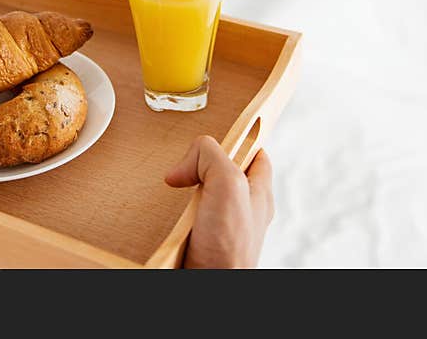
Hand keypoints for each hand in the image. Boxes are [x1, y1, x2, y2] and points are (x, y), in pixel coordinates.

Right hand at [165, 135, 273, 267]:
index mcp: (259, 193)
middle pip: (223, 173)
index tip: (217, 136)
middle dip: (202, 166)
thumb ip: (211, 157)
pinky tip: (167, 219)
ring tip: (174, 192)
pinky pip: (187, 221)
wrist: (209, 291)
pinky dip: (174, 217)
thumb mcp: (228, 184)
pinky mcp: (202, 245)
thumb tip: (185, 162)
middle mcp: (244, 211)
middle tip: (186, 168)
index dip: (238, 141)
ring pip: (203, 197)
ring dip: (185, 193)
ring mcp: (223, 230)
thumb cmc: (229, 249)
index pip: (256, 155)